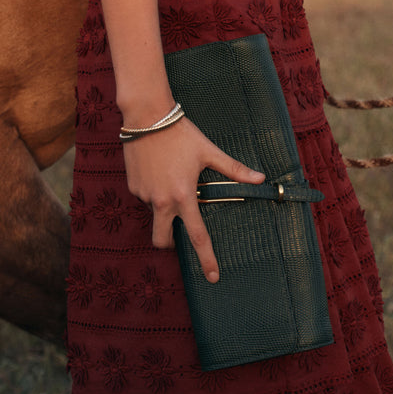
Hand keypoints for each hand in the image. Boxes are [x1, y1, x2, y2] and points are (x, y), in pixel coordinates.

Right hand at [122, 117, 263, 282]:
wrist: (147, 116)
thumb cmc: (181, 133)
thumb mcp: (208, 151)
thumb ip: (233, 169)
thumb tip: (260, 178)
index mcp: (183, 196)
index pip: (197, 236)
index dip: (206, 259)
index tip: (213, 277)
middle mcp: (162, 201)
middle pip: (163, 240)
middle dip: (171, 243)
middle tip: (180, 233)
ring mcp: (144, 195)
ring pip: (155, 214)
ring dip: (163, 207)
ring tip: (171, 179)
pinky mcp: (132, 186)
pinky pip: (145, 197)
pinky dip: (153, 192)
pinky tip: (158, 171)